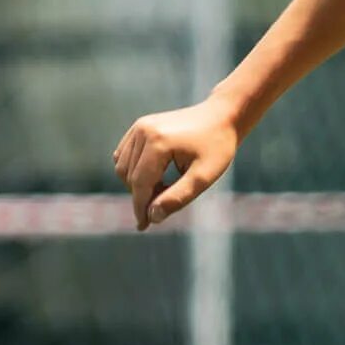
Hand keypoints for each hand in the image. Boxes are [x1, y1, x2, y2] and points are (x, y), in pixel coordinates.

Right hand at [112, 100, 240, 229]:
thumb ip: (178, 197)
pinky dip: (134, 171)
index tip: (143, 227)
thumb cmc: (217, 147)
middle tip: (166, 204)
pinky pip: (125, 156)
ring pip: (123, 167)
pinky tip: (157, 177)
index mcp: (158, 142)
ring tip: (165, 188)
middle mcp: (143, 131)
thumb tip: (152, 217)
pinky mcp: (139, 126)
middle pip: (129, 176)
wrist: (221, 117)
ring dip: (138, 184)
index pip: (140, 183)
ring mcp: (139, 126)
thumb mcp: (203, 177)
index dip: (140, 208)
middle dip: (142, 196)